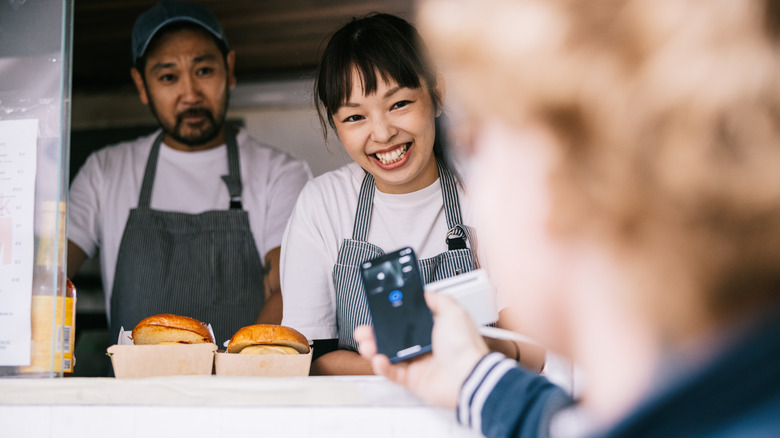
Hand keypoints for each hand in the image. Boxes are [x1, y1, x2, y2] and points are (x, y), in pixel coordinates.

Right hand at [354, 292, 489, 408]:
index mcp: (434, 327)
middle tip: (366, 329)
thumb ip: (438, 299)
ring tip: (366, 344)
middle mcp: (425, 344)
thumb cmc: (465, 346)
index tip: (379, 309)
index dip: (392, 314)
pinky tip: (379, 359)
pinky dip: (382, 367)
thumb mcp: (454, 311)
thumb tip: (425, 292)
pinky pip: (392, 372)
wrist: (467, 376)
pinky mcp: (413, 379)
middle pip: (394, 336)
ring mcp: (418, 362)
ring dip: (374, 348)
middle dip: (376, 332)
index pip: (407, 318)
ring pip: (389, 353)